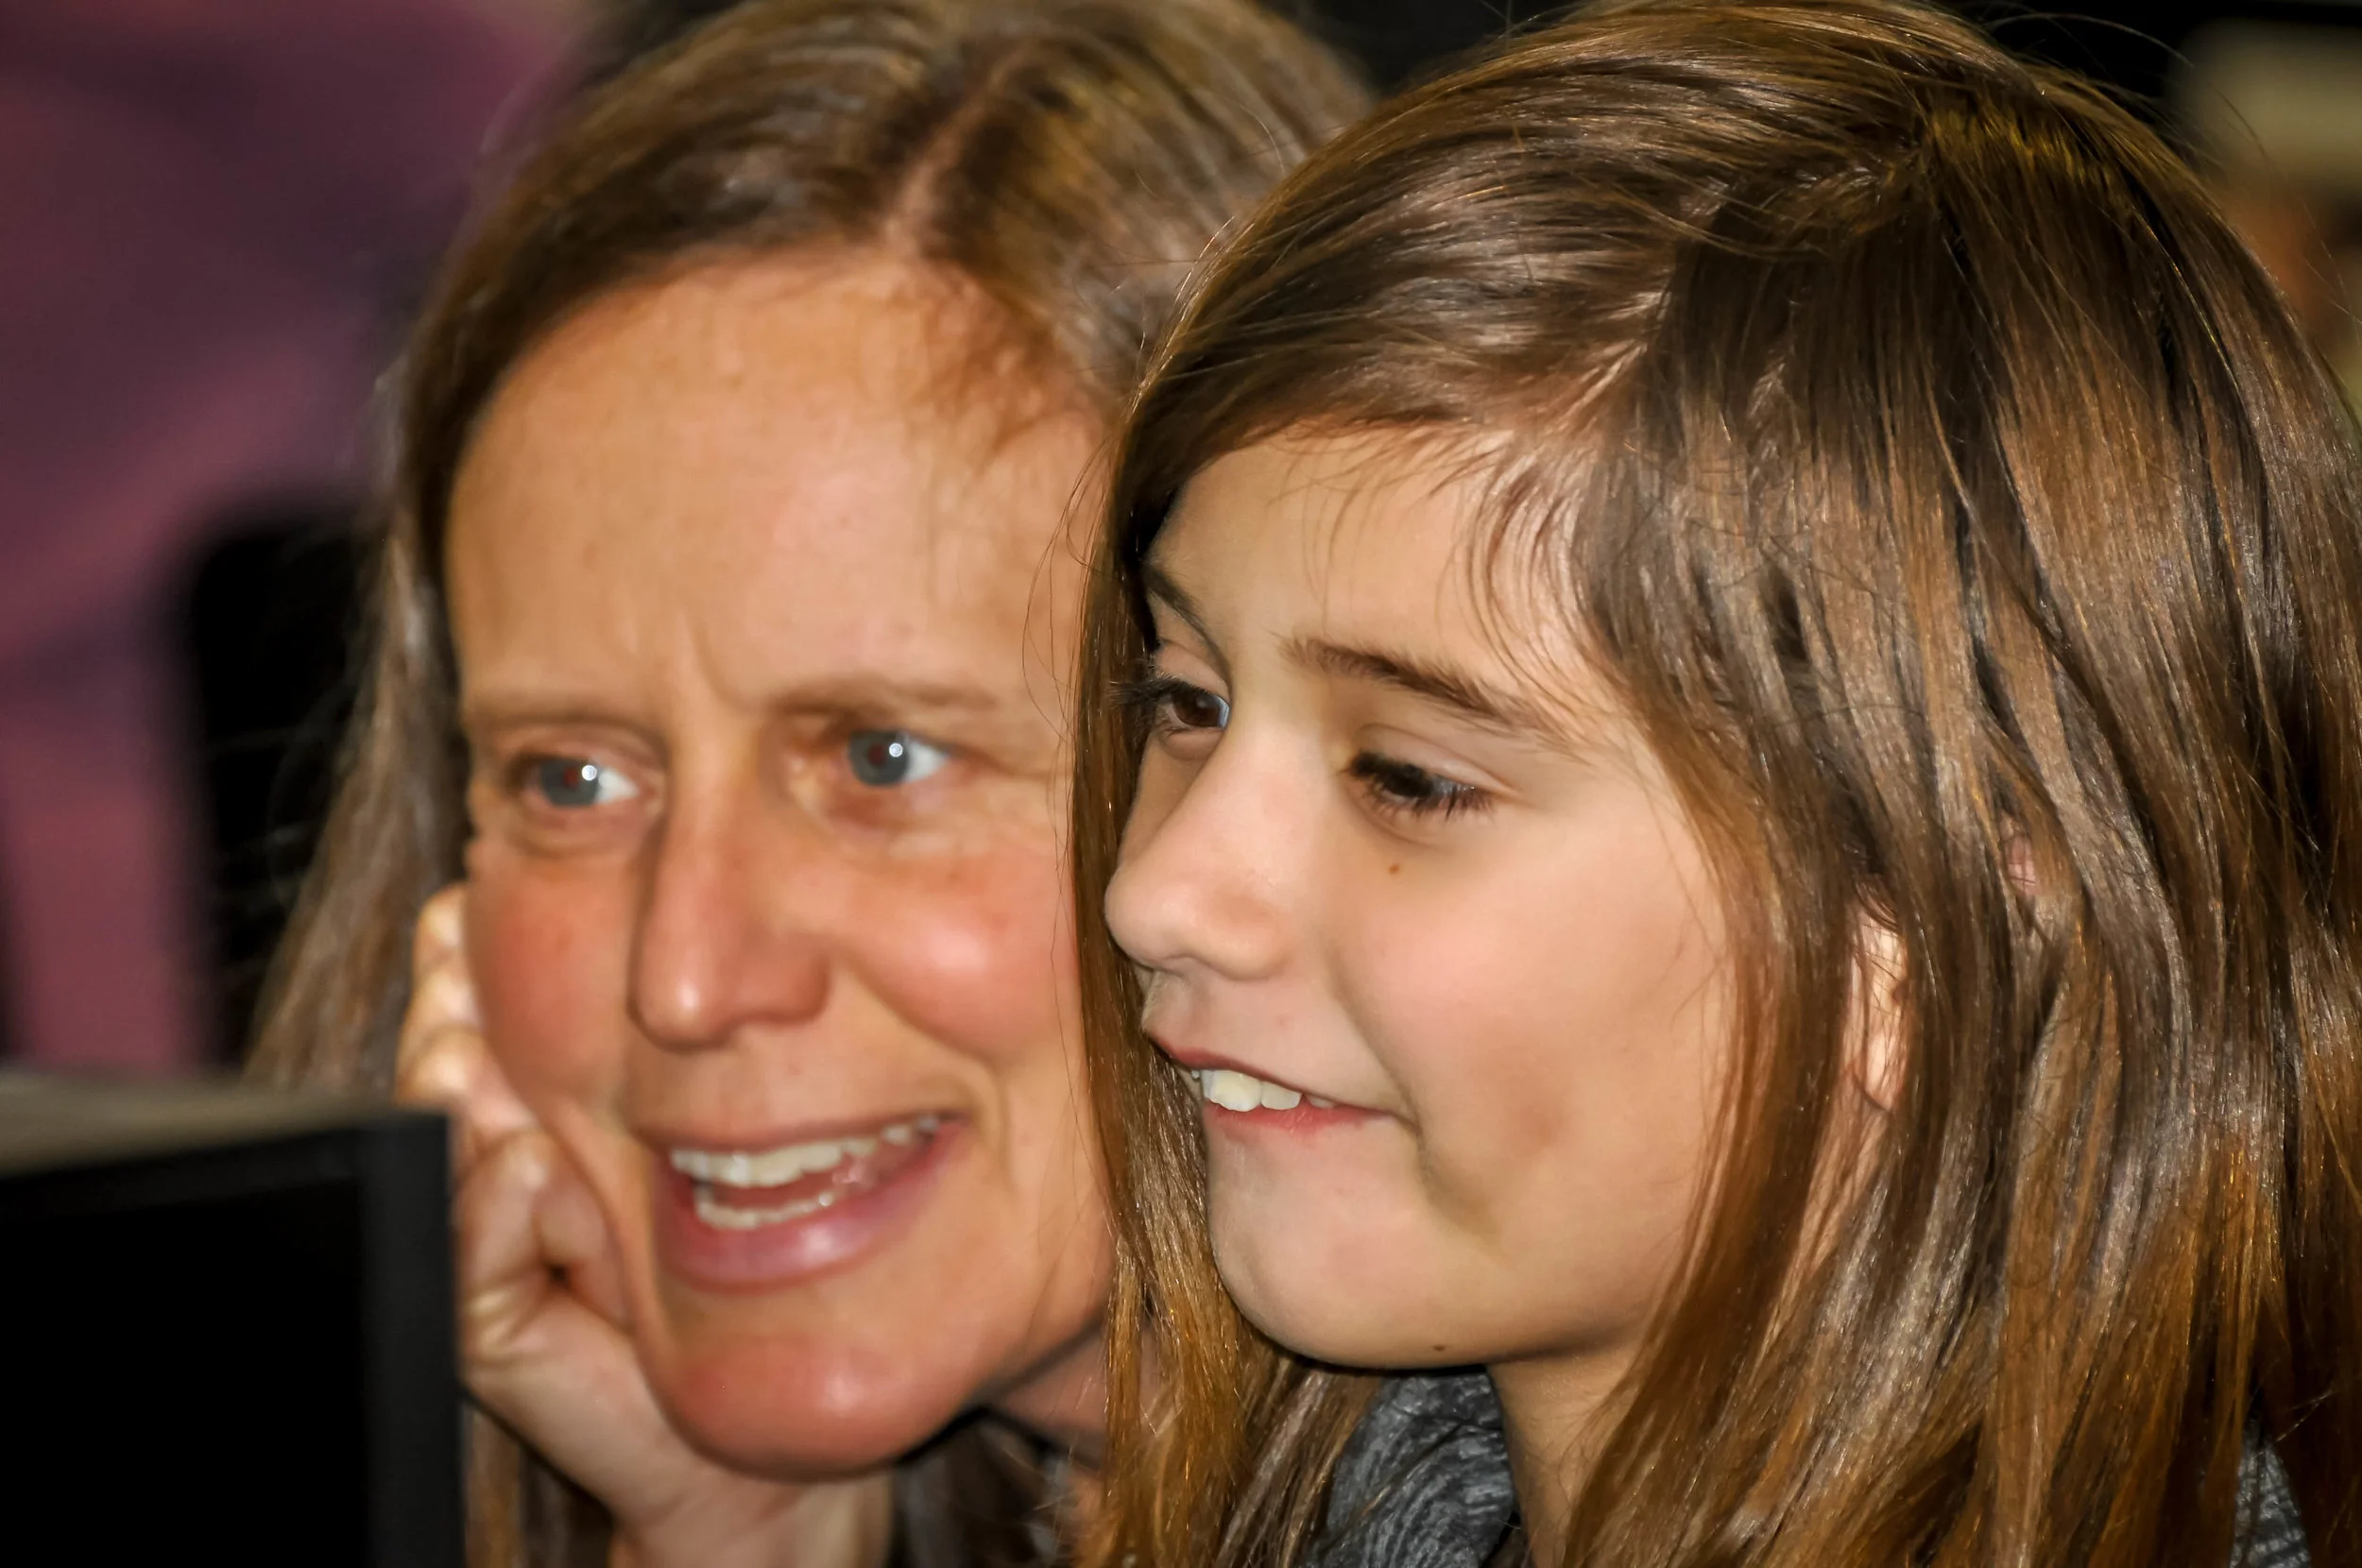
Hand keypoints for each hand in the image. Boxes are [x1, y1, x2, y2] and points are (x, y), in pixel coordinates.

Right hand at [396, 885, 893, 1567]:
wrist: (748, 1447)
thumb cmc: (742, 1267)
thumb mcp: (720, 1129)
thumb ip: (675, 1047)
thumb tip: (635, 958)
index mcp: (545, 1097)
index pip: (482, 1000)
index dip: (467, 950)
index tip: (475, 899)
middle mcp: (502, 1158)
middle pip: (444, 1051)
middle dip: (450, 1001)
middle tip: (460, 954)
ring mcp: (485, 1240)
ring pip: (439, 1138)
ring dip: (455, 1087)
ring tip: (473, 1049)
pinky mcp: (488, 1325)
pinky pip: (470, 1254)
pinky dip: (495, 1205)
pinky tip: (525, 1166)